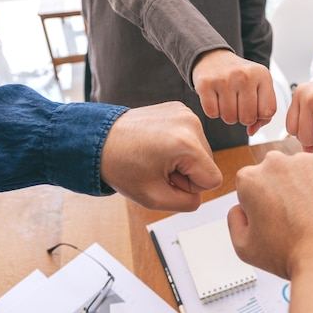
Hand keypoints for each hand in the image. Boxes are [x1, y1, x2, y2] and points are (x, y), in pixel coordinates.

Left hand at [100, 102, 221, 211]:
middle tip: (157, 167)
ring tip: (156, 156)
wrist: (100, 140)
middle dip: (187, 172)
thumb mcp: (154, 198)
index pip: (213, 179)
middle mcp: (190, 123)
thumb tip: (200, 193)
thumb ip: (187, 203)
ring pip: (202, 151)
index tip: (166, 178)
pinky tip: (158, 144)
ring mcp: (185, 113)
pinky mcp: (180, 108)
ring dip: (183, 159)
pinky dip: (178, 144)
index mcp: (186, 145)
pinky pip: (192, 136)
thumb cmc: (122, 167)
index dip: (190, 187)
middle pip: (208, 164)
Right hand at [192, 50, 276, 135]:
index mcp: (263, 75)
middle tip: (237, 104)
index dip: (259, 116)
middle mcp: (245, 75)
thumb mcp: (257, 88)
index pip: (268, 112)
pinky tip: (215, 98)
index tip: (253, 107)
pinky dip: (213, 111)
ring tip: (226, 101)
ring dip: (227, 115)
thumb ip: (262, 114)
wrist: (213, 57)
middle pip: (248, 118)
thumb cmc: (239, 77)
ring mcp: (225, 79)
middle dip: (242, 117)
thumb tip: (251, 131)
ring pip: (230, 118)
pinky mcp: (206, 83)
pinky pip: (212, 113)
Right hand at [227, 151, 312, 312]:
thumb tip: (240, 207)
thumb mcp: (245, 247)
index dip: (260, 202)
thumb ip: (234, 221)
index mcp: (250, 179)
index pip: (252, 183)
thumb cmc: (292, 255)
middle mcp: (274, 163)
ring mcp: (304, 160)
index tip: (273, 217)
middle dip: (282, 188)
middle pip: (276, 172)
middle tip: (294, 216)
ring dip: (305, 184)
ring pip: (301, 168)